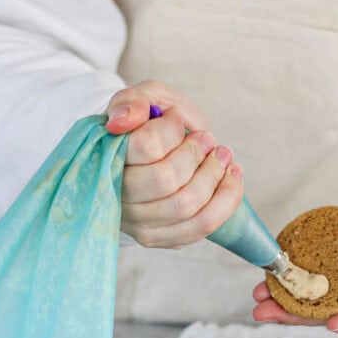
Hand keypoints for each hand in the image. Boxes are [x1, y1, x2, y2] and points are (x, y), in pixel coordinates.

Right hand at [106, 81, 242, 247]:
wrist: (148, 157)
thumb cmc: (147, 126)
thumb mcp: (143, 99)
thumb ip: (134, 101)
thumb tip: (124, 121)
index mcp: (106, 157)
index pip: (145, 147)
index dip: (170, 130)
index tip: (177, 119)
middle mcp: (116, 196)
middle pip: (166, 179)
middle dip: (196, 154)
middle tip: (207, 139)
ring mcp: (136, 222)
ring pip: (186, 205)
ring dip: (214, 176)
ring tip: (223, 155)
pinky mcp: (158, 238)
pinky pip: (201, 227)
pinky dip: (226, 200)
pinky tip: (232, 177)